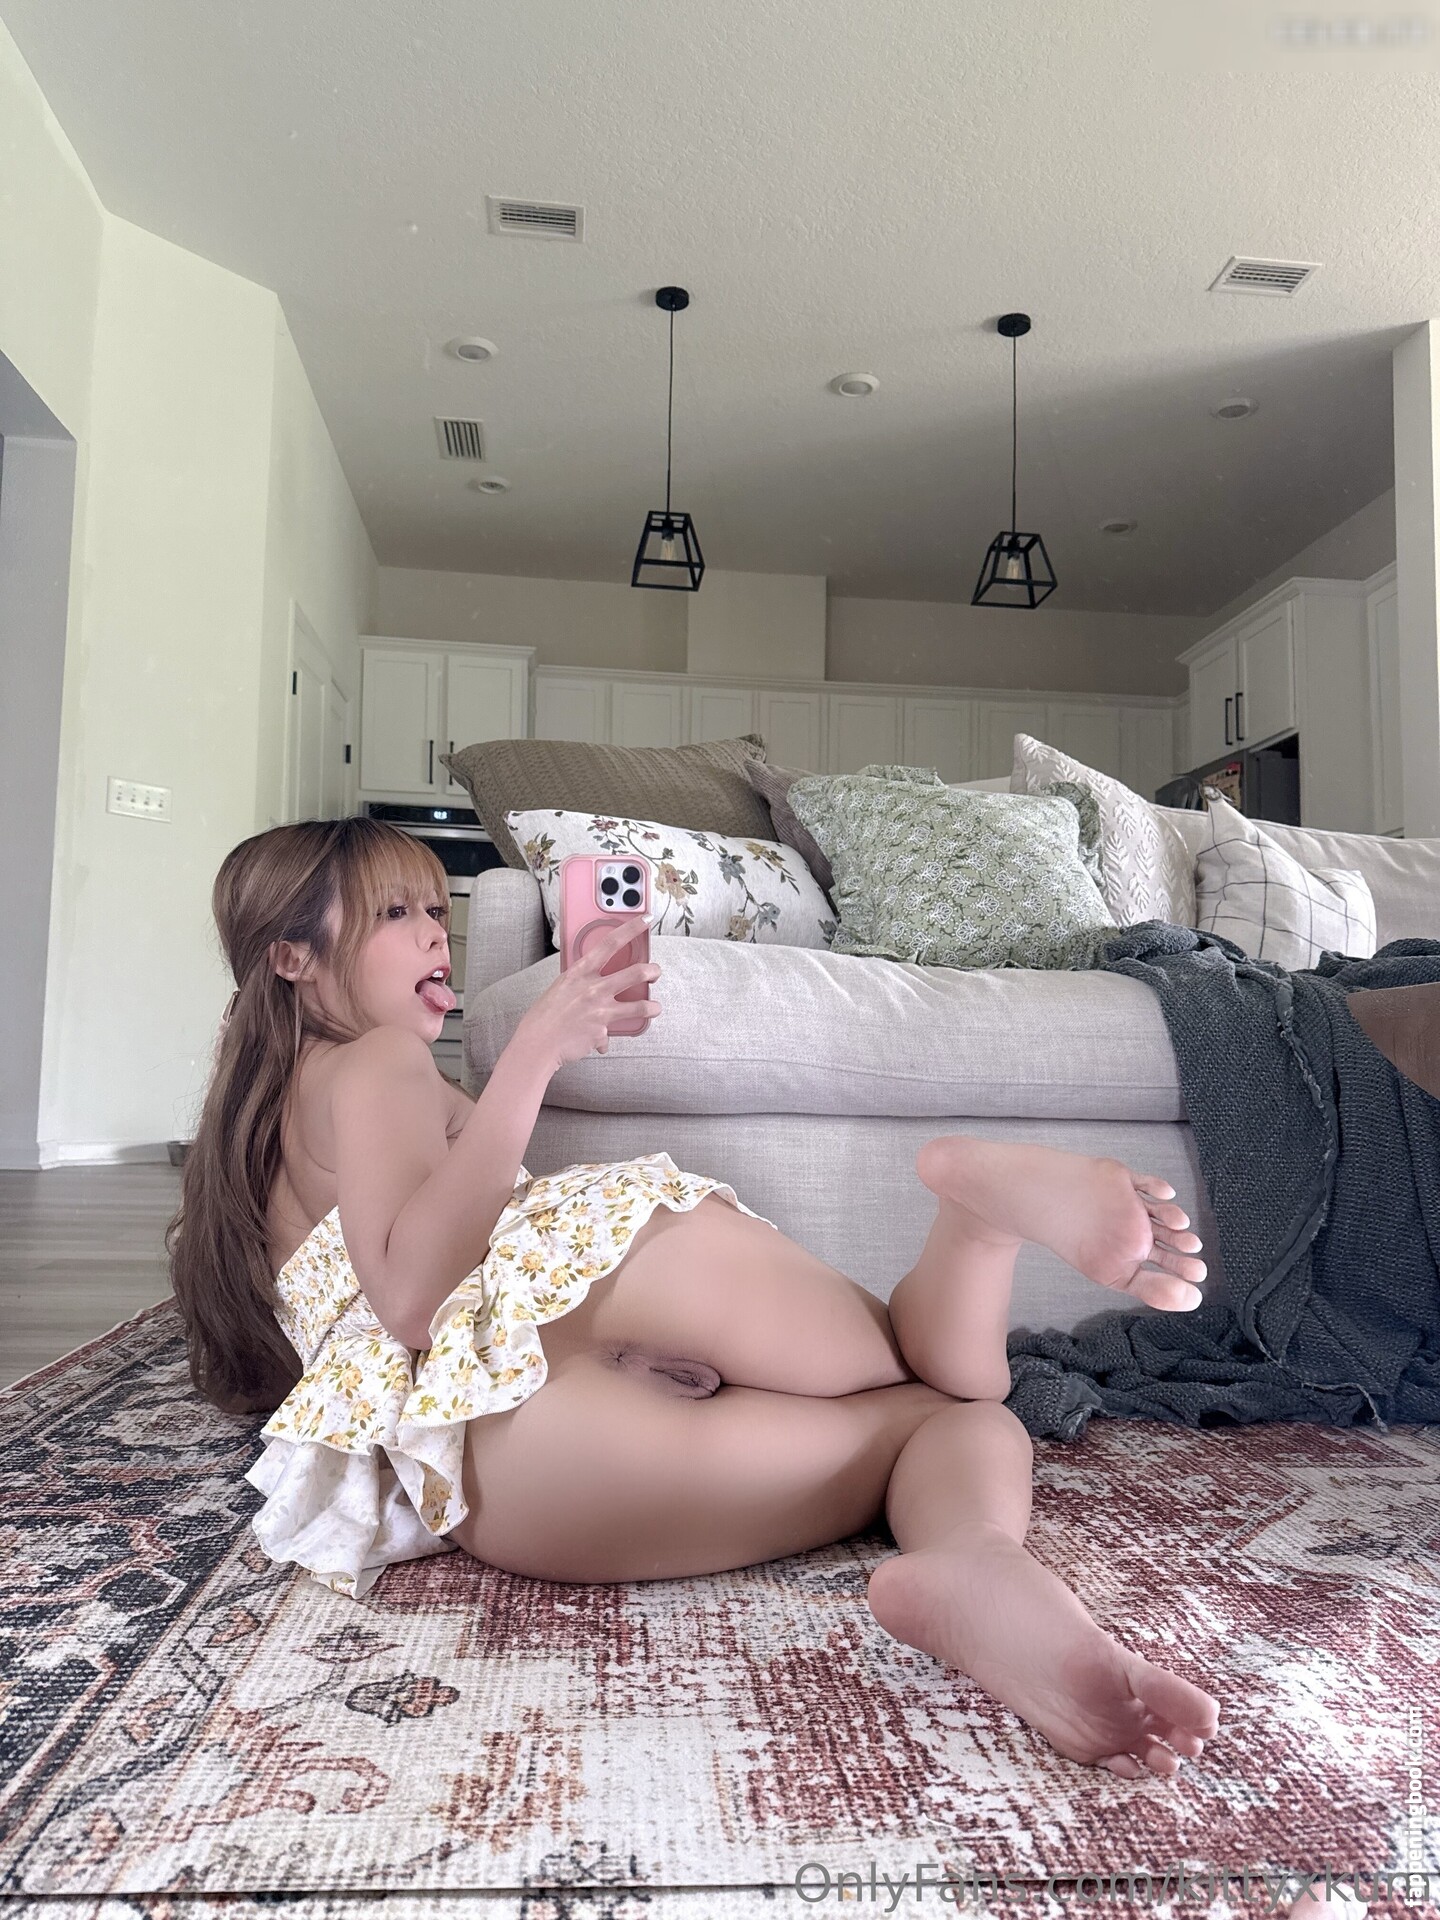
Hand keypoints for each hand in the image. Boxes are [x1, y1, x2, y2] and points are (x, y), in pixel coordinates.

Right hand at [512, 917, 661, 1072]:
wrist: (537, 1043)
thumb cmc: (545, 1014)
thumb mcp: (562, 986)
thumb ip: (583, 980)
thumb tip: (598, 980)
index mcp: (580, 972)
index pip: (610, 943)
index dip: (631, 929)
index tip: (645, 920)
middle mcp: (594, 988)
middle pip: (636, 972)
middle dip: (652, 971)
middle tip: (655, 972)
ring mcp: (601, 1011)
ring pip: (640, 1005)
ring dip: (652, 1006)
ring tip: (654, 1007)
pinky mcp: (603, 1032)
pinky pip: (612, 1033)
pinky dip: (606, 1038)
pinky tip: (602, 1040)